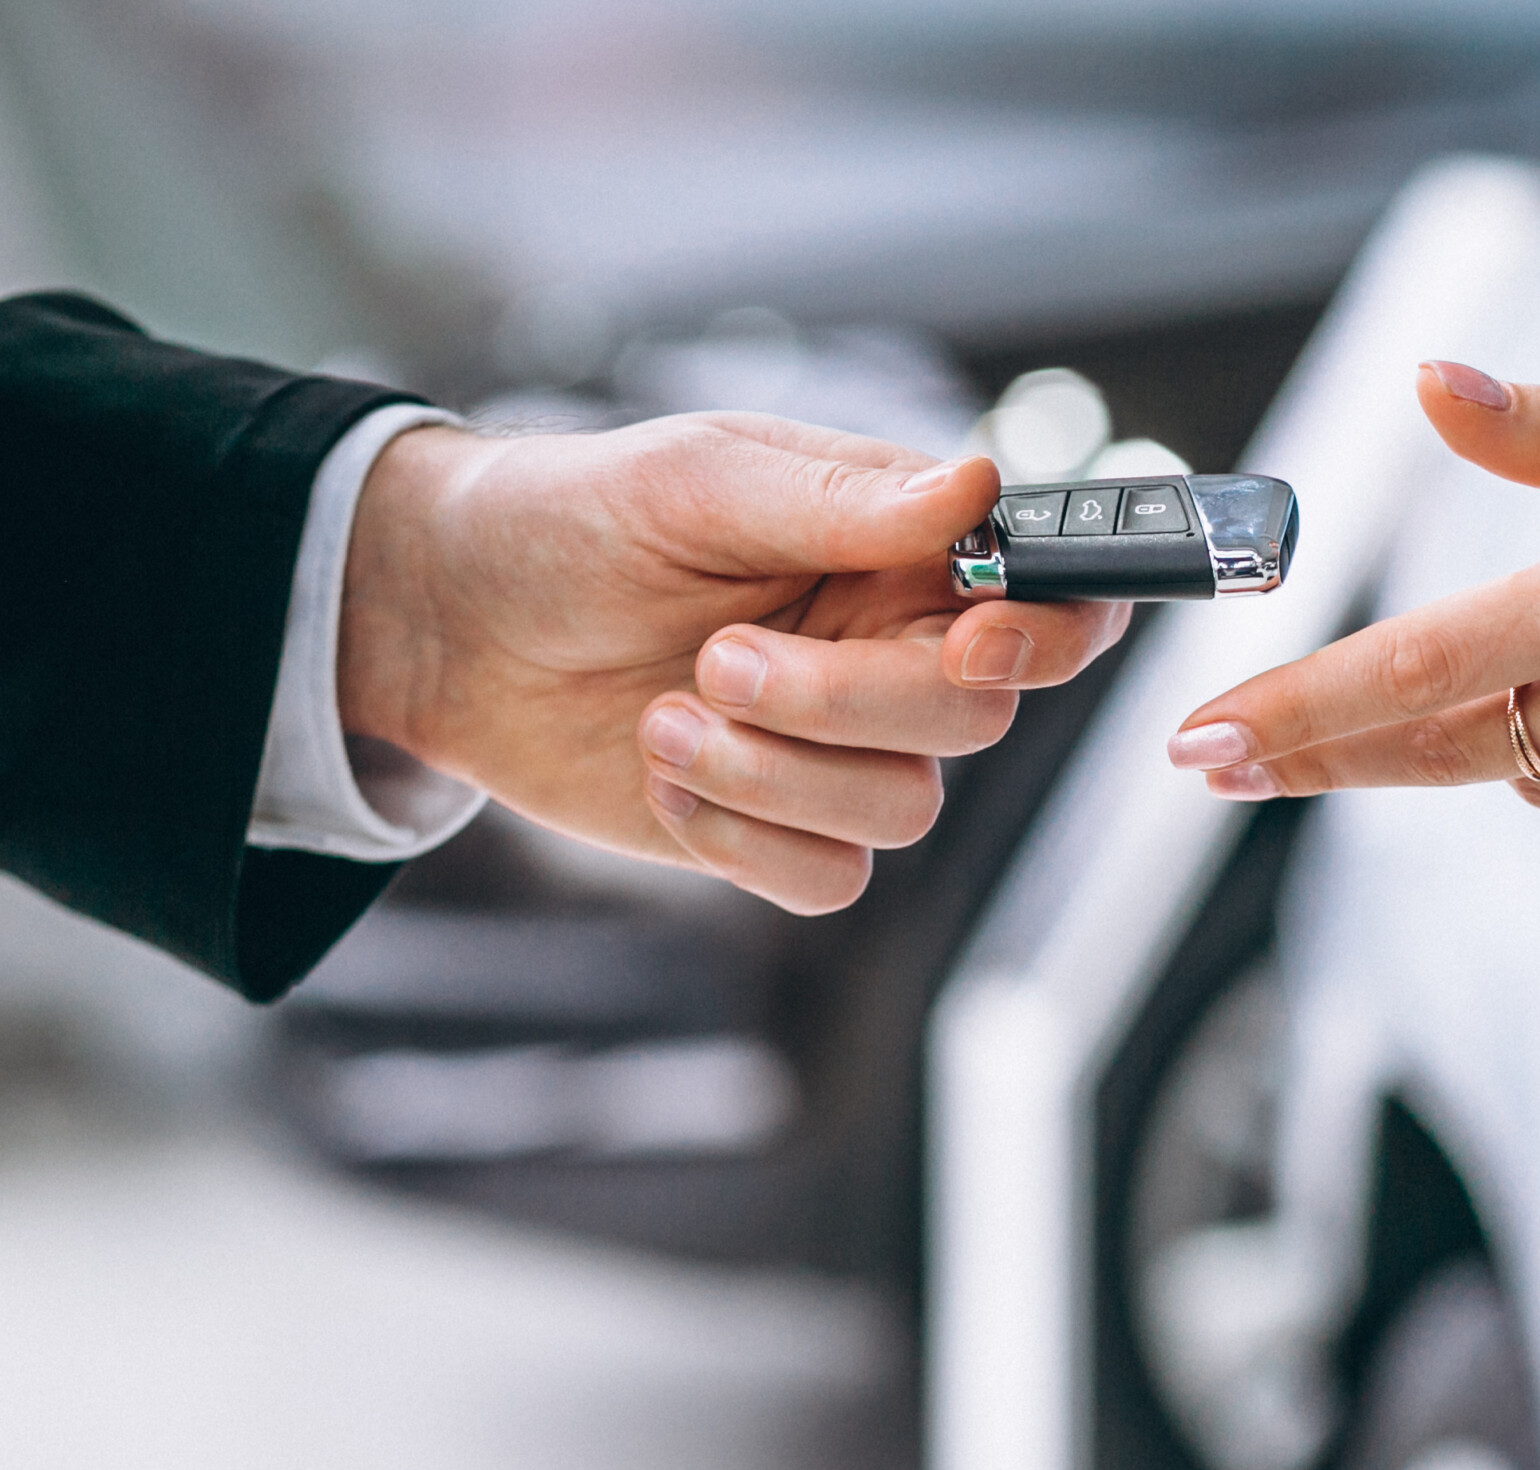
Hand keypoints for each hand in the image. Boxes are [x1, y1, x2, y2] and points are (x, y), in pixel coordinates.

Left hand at [341, 413, 1128, 910]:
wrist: (449, 623)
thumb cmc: (577, 520)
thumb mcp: (700, 480)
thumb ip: (844, 499)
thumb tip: (975, 485)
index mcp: (906, 553)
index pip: (1052, 601)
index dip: (1049, 636)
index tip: (973, 642)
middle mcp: (896, 654)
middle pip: (977, 720)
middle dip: (846, 704)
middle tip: (718, 658)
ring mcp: (843, 753)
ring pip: (904, 812)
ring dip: (775, 776)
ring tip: (667, 717)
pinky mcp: (779, 831)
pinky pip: (831, 881)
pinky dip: (743, 839)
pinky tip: (666, 774)